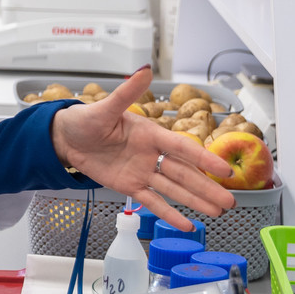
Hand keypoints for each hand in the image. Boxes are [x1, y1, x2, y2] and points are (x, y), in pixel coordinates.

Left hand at [49, 66, 235, 229]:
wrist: (64, 138)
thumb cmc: (85, 119)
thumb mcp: (105, 108)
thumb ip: (127, 93)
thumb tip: (143, 70)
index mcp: (150, 134)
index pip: (182, 148)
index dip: (204, 159)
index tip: (225, 170)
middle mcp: (151, 154)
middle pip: (184, 173)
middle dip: (207, 187)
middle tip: (230, 200)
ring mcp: (142, 171)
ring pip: (174, 188)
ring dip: (196, 200)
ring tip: (218, 212)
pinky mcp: (129, 186)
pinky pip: (152, 201)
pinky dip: (168, 213)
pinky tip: (186, 223)